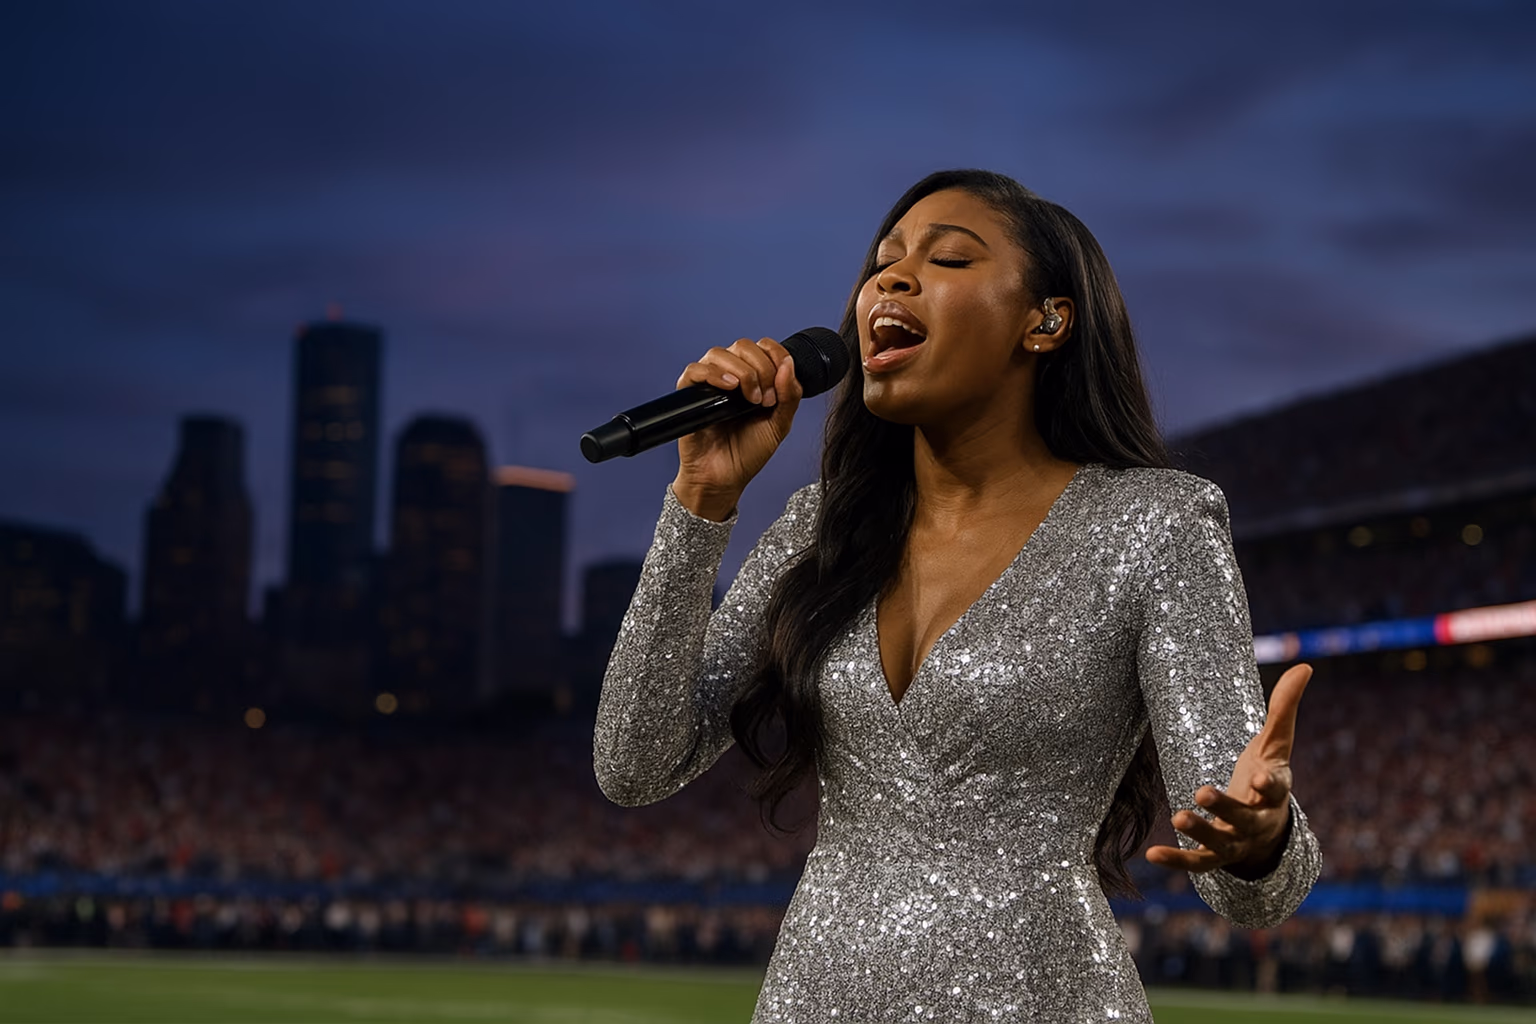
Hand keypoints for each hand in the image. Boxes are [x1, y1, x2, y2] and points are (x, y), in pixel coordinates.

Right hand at [671, 337, 802, 519]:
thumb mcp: (779, 424)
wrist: (725, 478)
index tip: (782, 381)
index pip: (763, 346)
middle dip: (762, 368)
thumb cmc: (747, 453)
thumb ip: (789, 395)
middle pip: (743, 346)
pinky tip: (729, 389)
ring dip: (742, 372)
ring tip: (751, 399)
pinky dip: (714, 374)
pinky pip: (695, 370)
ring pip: (720, 353)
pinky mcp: (688, 394)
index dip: (776, 356)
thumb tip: (788, 364)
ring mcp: (708, 384)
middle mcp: (729, 375)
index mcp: (752, 377)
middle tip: (766, 399)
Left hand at [1146, 662, 1311, 878]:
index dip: (1268, 783)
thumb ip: (1284, 708)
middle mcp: (1256, 821)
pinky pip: (1198, 864)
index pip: (1275, 789)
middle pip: (1244, 818)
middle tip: (1201, 791)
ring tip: (1177, 817)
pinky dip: (1177, 861)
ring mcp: (1236, 842)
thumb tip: (1305, 666)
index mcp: (1273, 793)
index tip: (1259, 776)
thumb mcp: (1275, 744)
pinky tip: (1151, 854)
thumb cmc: (1266, 777)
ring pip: (1220, 844)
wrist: (1268, 831)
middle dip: (1225, 807)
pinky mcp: (1215, 857)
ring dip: (1200, 833)